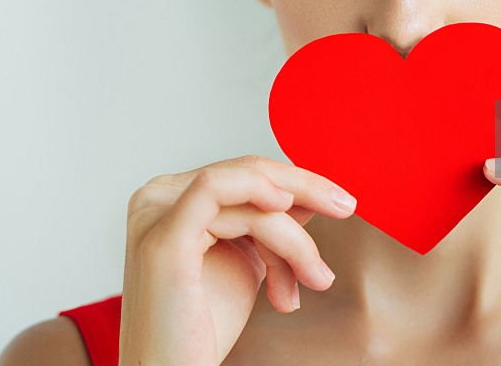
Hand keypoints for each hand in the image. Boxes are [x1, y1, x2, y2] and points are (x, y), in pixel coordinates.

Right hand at [119, 155, 356, 365]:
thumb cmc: (205, 328)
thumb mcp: (248, 260)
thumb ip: (268, 224)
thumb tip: (307, 193)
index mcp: (170, 200)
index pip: (243, 174)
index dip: (296, 183)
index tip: (339, 202)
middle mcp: (155, 199)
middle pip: (245, 172)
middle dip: (304, 189)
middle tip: (346, 207)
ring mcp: (154, 215)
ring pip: (244, 191)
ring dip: (292, 232)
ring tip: (316, 277)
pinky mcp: (163, 237)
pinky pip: (216, 189)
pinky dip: (258, 192)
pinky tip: (286, 208)